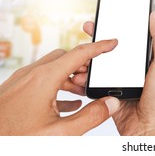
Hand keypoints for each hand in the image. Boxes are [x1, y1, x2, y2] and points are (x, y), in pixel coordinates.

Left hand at [0, 40, 120, 134]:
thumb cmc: (14, 140)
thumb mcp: (60, 133)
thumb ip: (91, 116)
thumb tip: (110, 103)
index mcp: (44, 79)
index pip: (79, 54)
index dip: (99, 47)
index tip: (111, 43)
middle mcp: (31, 75)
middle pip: (65, 57)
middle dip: (83, 64)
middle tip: (94, 79)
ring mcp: (20, 81)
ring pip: (52, 67)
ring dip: (70, 76)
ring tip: (82, 93)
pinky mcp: (14, 90)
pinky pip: (40, 79)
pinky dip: (57, 85)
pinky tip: (66, 103)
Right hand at [73, 11, 154, 135]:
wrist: (150, 129)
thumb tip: (154, 15)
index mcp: (147, 60)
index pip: (131, 38)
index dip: (119, 26)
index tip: (107, 16)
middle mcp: (133, 69)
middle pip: (113, 49)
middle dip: (99, 39)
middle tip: (89, 28)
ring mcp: (121, 82)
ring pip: (101, 65)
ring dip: (89, 58)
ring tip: (81, 52)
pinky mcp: (110, 94)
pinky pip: (95, 83)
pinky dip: (86, 77)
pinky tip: (79, 72)